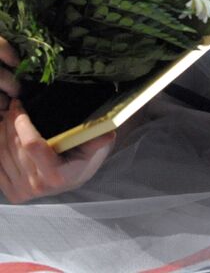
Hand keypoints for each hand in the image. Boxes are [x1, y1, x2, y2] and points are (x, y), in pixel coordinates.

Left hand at [0, 40, 115, 201]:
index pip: (31, 145)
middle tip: (13, 106)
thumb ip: (98, 141)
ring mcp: (21, 192)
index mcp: (56, 175)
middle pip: (13, 147)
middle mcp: (36, 186)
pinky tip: (3, 132)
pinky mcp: (12, 193)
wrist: (74, 179)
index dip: (21, 124)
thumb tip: (108, 133)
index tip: (20, 106)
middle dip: (10, 123)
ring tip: (7, 116)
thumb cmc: (85, 158)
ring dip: (2, 132)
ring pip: (2, 155)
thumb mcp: (95, 148)